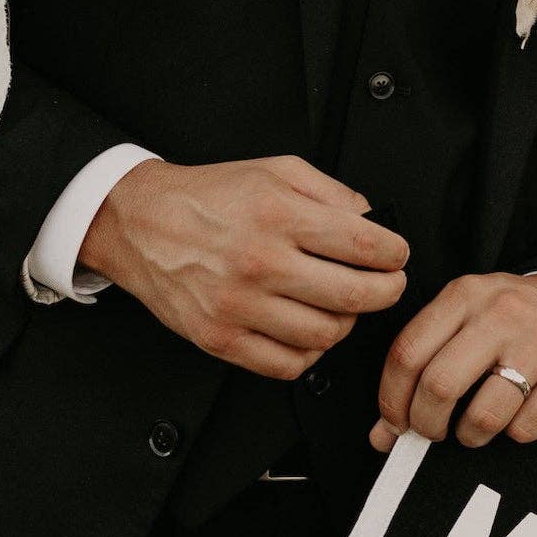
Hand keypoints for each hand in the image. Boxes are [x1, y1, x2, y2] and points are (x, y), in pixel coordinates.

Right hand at [82, 155, 407, 380]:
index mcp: (277, 215)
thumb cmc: (207, 197)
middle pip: (354, 297)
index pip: (364, 244)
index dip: (395, 254)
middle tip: (387, 284)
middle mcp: (259, 262)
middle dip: (387, 292)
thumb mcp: (275, 171)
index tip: (397, 255)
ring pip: (325, 335)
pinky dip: (310, 354)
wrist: (139, 222)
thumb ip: (331, 192)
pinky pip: (287, 365)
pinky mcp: (220, 339)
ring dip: (347, 323)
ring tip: (342, 305)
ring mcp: (238, 306)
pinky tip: (309, 330)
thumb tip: (373, 218)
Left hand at [370, 273, 536, 451]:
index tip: (395, 424)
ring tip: (474, 428)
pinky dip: (513, 434)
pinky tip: (516, 416)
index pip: (408, 353)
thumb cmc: (515, 322)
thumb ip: (422, 367)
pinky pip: (525, 428)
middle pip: (439, 385)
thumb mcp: (467, 322)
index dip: (391, 400)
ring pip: (483, 414)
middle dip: (426, 424)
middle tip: (432, 433)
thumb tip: (381, 434)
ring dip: (470, 435)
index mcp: (466, 295)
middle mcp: (501, 313)